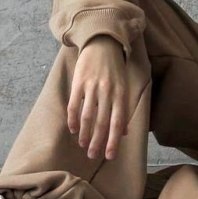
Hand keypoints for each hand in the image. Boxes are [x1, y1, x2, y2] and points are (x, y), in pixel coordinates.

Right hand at [67, 36, 128, 161]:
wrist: (103, 42)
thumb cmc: (115, 68)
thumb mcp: (124, 86)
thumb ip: (123, 109)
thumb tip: (124, 132)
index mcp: (121, 94)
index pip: (118, 123)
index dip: (114, 141)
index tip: (110, 156)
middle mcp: (108, 92)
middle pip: (102, 122)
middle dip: (98, 142)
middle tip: (93, 155)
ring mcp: (92, 87)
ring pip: (88, 116)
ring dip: (85, 133)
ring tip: (83, 145)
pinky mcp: (79, 82)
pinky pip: (74, 104)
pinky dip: (72, 119)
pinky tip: (73, 129)